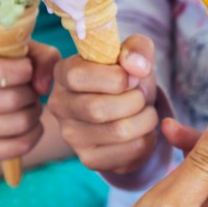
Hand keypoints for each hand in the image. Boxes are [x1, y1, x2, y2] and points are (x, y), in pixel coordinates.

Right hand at [0, 41, 58, 159]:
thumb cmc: (2, 65)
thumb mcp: (20, 50)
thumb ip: (41, 57)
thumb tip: (43, 87)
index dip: (24, 71)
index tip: (27, 69)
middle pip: (11, 100)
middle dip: (31, 93)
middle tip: (29, 90)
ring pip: (18, 123)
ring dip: (34, 112)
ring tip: (28, 104)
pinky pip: (19, 147)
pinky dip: (35, 133)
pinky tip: (30, 122)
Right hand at [48, 35, 158, 174]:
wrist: (129, 109)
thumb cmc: (126, 77)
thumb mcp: (133, 54)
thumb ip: (137, 48)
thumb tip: (136, 66)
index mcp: (63, 73)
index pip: (78, 76)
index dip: (115, 77)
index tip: (132, 76)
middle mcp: (59, 106)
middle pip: (98, 109)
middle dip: (135, 99)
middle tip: (142, 95)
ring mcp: (72, 136)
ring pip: (119, 131)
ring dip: (146, 118)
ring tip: (146, 111)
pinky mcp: (90, 158)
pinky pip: (130, 150)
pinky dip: (148, 138)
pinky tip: (142, 129)